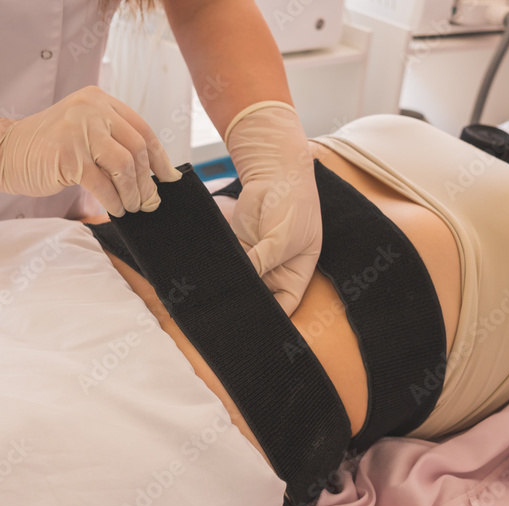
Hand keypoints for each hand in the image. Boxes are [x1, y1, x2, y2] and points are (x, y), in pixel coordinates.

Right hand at [0, 86, 181, 215]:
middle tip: (149, 202)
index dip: (159, 157)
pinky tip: (115, 209)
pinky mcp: (68, 154)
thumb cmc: (48, 149)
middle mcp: (92, 109)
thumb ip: (113, 143)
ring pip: (125, 166)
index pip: (142, 129)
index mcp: (100, 101)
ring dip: (133, 192)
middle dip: (147, 181)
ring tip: (132, 207)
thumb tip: (153, 174)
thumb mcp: (84, 134)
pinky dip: (114, 200)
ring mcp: (79, 130)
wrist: (6, 152)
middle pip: (137, 148)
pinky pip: (104, 183)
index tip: (167, 179)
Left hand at [226, 102, 321, 314]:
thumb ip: (263, 261)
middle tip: (230, 320)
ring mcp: (258, 260)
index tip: (254, 329)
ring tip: (217, 302)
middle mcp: (277, 272)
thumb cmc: (293, 204)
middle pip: (261, 298)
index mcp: (297, 274)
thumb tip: (242, 280)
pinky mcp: (240, 248)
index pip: (285, 306)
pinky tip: (211, 280)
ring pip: (243, 283)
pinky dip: (222, 272)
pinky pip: (230, 265)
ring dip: (232, 289)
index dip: (272, 319)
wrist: (276, 172)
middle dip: (247, 306)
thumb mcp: (283, 237)